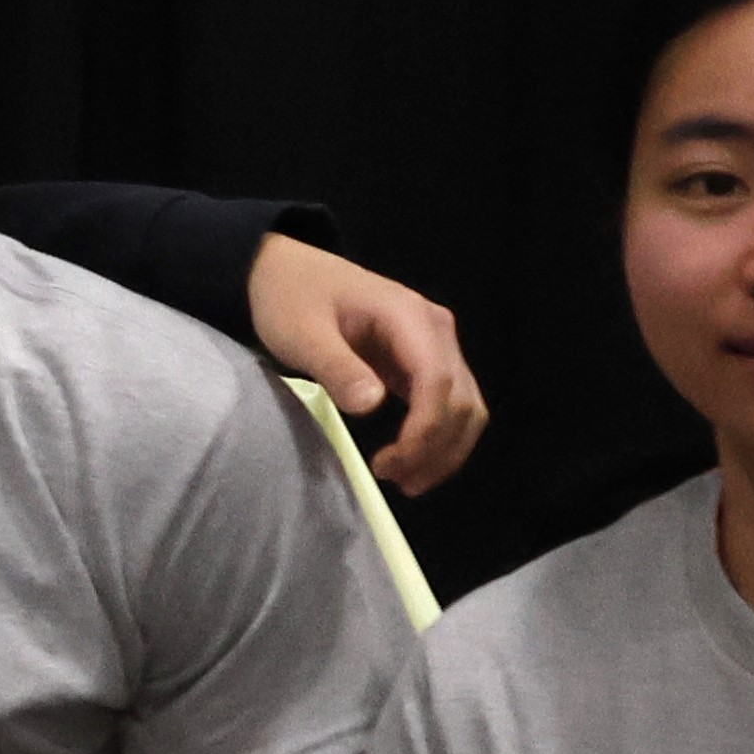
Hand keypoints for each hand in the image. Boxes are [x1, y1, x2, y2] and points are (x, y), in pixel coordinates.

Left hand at [244, 234, 484, 492]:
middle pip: (463, 400)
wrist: (287, 271)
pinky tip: (411, 460)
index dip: (425, 429)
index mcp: (408, 316)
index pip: (437, 381)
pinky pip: (448, 404)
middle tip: (397, 481)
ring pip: (466, 407)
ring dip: (446, 449)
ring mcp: (435, 345)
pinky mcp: (425, 361)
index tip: (392, 464)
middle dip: (438, 448)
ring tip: (406, 481)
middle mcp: (435, 329)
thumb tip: (372, 405)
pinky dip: (439, 436)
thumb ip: (336, 367)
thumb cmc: (291, 298)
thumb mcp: (301, 333)